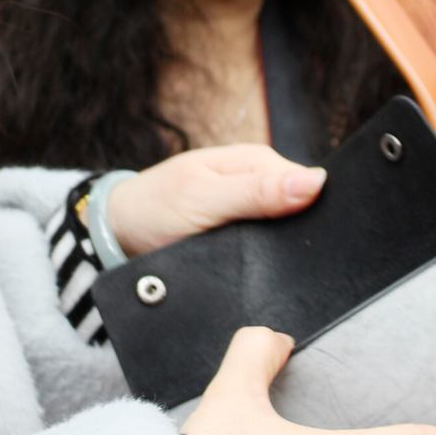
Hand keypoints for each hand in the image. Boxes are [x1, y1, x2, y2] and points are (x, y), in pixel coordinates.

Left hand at [105, 145, 324, 255]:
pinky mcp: (240, 233)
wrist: (118, 234)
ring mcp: (249, 209)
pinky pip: (266, 247)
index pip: (310, 184)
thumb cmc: (155, 208)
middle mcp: (257, 182)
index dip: (317, 210)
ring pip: (285, 232)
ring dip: (282, 251)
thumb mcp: (206, 199)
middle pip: (301, 209)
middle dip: (300, 234)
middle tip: (287, 260)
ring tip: (273, 268)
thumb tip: (316, 181)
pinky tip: (262, 272)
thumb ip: (257, 192)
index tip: (316, 238)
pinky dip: (265, 260)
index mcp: (256, 161)